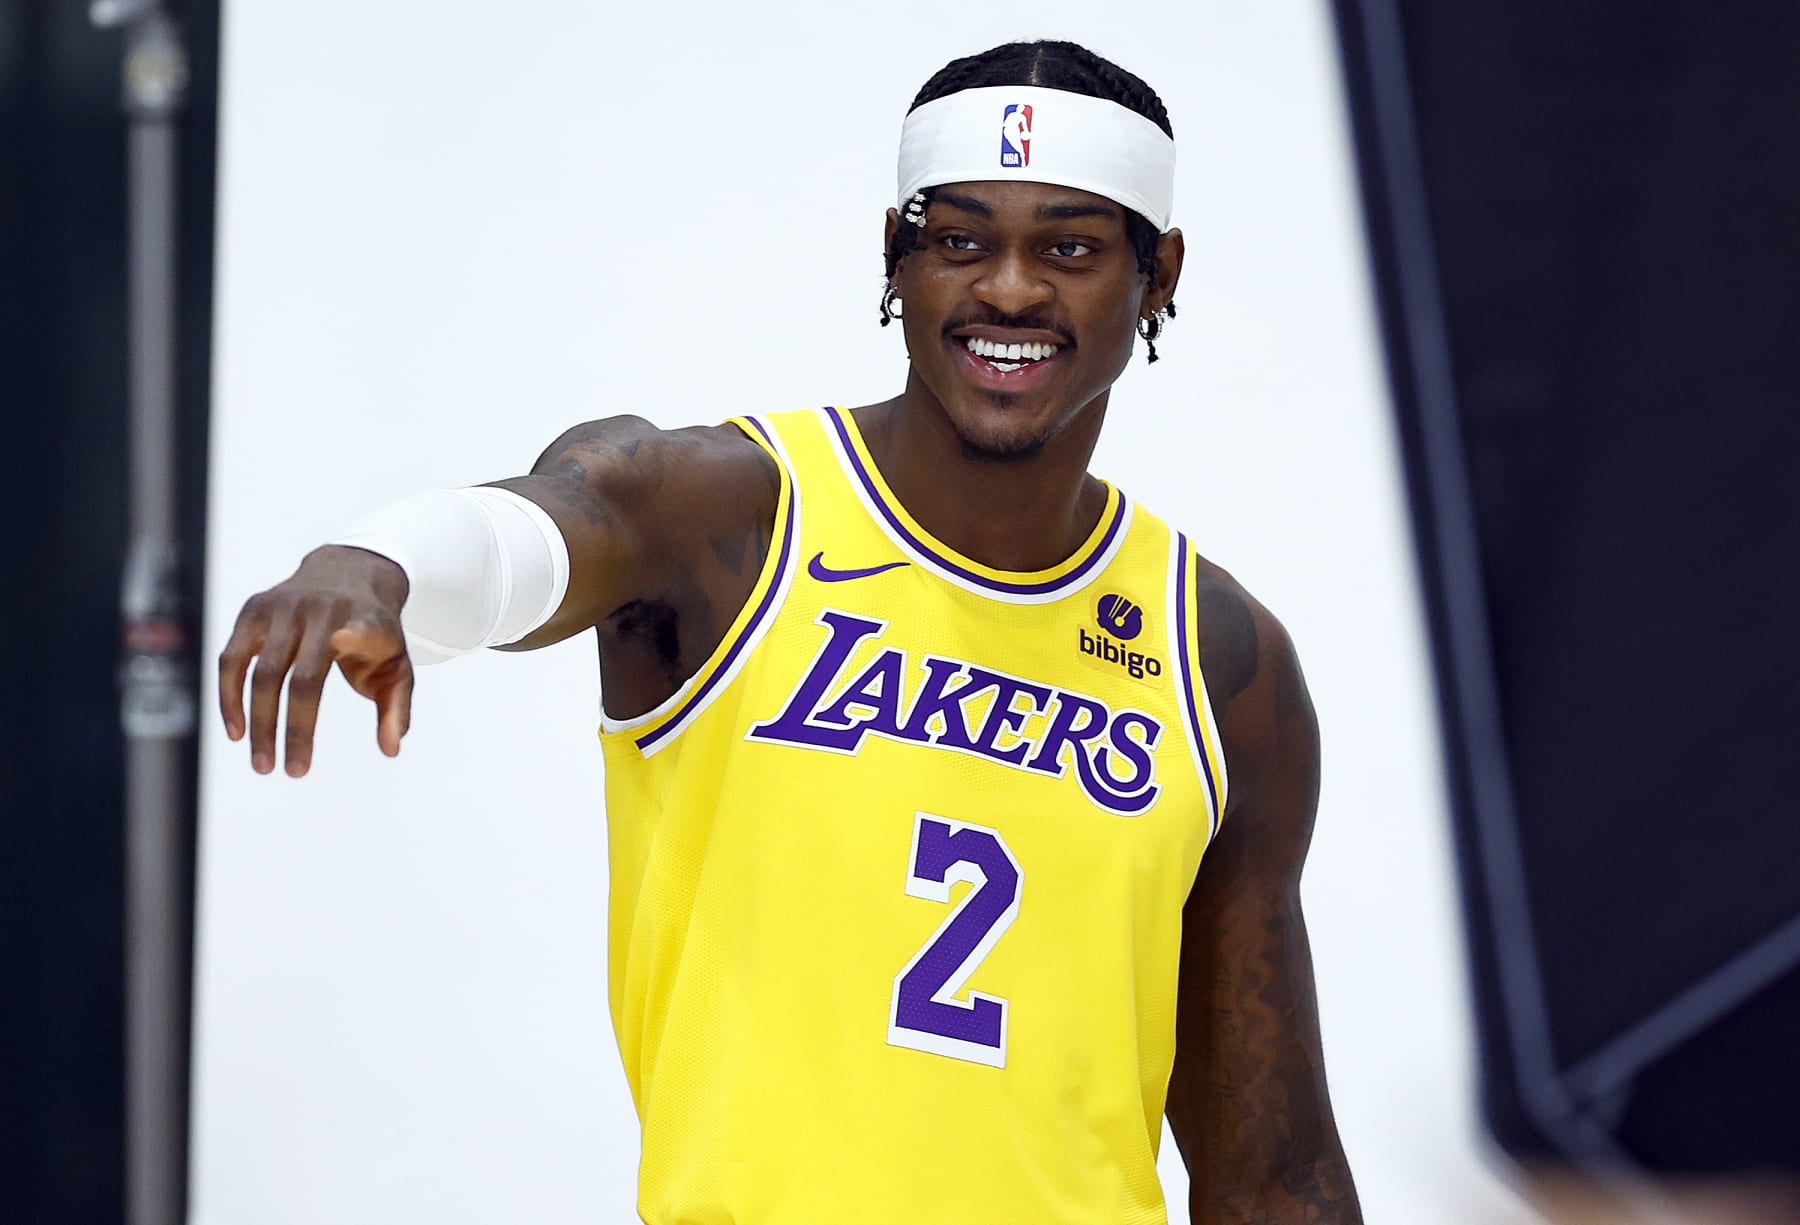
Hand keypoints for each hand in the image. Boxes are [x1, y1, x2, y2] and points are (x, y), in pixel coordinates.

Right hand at [218, 545, 412, 775]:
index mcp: (366, 621)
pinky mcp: (254, 609)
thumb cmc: (374, 633)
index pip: (361, 629)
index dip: (354, 634)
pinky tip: (237, 731)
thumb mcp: (397, 663)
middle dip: (295, 729)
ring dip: (259, 723)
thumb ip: (397, 706)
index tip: (343, 639)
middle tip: (293, 773)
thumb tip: (391, 749)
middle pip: (302, 678)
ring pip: (261, 673)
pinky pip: (232, 659)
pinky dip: (229, 697)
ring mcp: (283, 607)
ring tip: (262, 764)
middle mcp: (322, 611)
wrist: (348, 572)